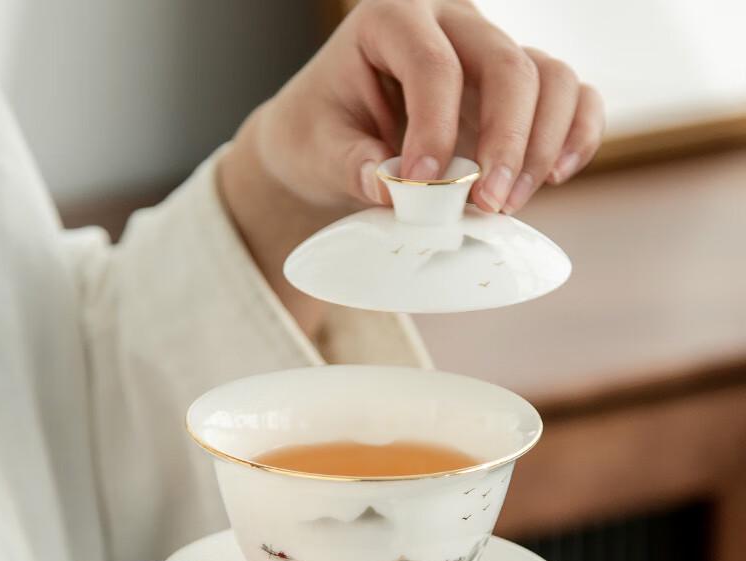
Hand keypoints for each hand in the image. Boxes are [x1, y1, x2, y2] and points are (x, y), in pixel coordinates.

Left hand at [219, 0, 603, 332]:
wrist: (333, 136)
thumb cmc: (322, 132)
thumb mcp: (318, 149)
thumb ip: (352, 165)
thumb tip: (393, 189)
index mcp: (392, 20)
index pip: (433, 64)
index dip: (434, 127)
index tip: (420, 184)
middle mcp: (451, 25)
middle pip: (507, 65)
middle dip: (505, 141)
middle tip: (486, 204)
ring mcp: (489, 55)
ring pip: (551, 77)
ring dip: (542, 147)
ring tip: (506, 204)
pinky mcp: (514, 92)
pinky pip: (572, 96)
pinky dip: (578, 134)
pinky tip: (555, 176)